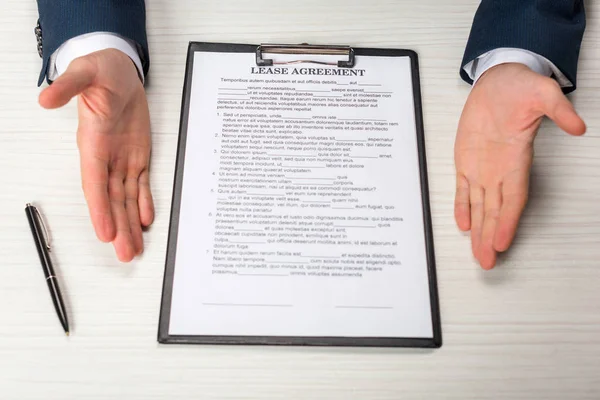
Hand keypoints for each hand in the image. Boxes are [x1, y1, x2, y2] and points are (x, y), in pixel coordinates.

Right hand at [39, 49, 153, 261]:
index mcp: (92, 143)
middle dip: (119, 226)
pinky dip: (145, 202)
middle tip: (125, 254)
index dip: (99, 209)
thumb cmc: (100, 70)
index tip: (105, 233)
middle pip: (111, 198)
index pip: (95, 182)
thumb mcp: (85, 72)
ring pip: (126, 197)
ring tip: (134, 248)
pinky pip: (141, 183)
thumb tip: (46, 98)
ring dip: (130, 223)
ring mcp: (122, 158)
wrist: (118, 70)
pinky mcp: (137, 155)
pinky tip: (146, 220)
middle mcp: (106, 156)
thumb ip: (69, 86)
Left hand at [454, 63, 584, 269]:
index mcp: (517, 159)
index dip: (508, 221)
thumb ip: (558, 109)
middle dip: (491, 236)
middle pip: (496, 210)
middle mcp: (500, 170)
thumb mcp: (542, 93)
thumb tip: (577, 126)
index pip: (514, 198)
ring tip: (478, 254)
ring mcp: (483, 167)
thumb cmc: (521, 88)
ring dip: (479, 231)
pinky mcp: (466, 161)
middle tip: (487, 262)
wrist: (499, 80)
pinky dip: (461, 207)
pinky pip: (463, 188)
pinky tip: (463, 225)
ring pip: (479, 206)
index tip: (503, 242)